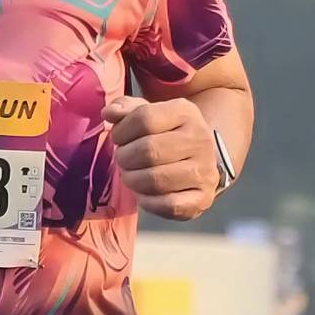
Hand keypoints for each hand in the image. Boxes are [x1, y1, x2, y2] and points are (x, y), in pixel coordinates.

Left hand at [105, 94, 218, 220]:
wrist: (200, 159)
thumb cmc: (167, 134)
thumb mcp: (149, 113)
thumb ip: (126, 109)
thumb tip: (109, 113)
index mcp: (186, 113)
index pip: (144, 119)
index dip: (122, 131)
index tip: (118, 139)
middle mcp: (200, 140)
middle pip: (148, 150)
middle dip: (125, 158)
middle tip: (123, 160)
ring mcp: (205, 170)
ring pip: (155, 180)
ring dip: (133, 180)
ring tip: (131, 176)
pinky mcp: (203, 198)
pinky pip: (168, 205)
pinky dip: (148, 202)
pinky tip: (144, 194)